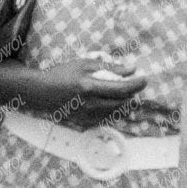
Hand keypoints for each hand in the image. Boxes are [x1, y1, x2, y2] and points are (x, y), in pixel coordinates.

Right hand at [23, 56, 145, 129]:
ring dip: (126, 102)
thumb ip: (108, 67)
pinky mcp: (88, 124)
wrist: (42, 93)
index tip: (144, 78)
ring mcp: (90, 116)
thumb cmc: (61, 74)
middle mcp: (91, 104)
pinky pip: (110, 118)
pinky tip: (109, 101)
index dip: (136, 84)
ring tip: (122, 92)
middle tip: (132, 84)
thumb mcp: (82, 64)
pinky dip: (115, 110)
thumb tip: (131, 69)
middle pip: (123, 102)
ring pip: (119, 113)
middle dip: (132, 93)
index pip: (121, 88)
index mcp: (89, 87)